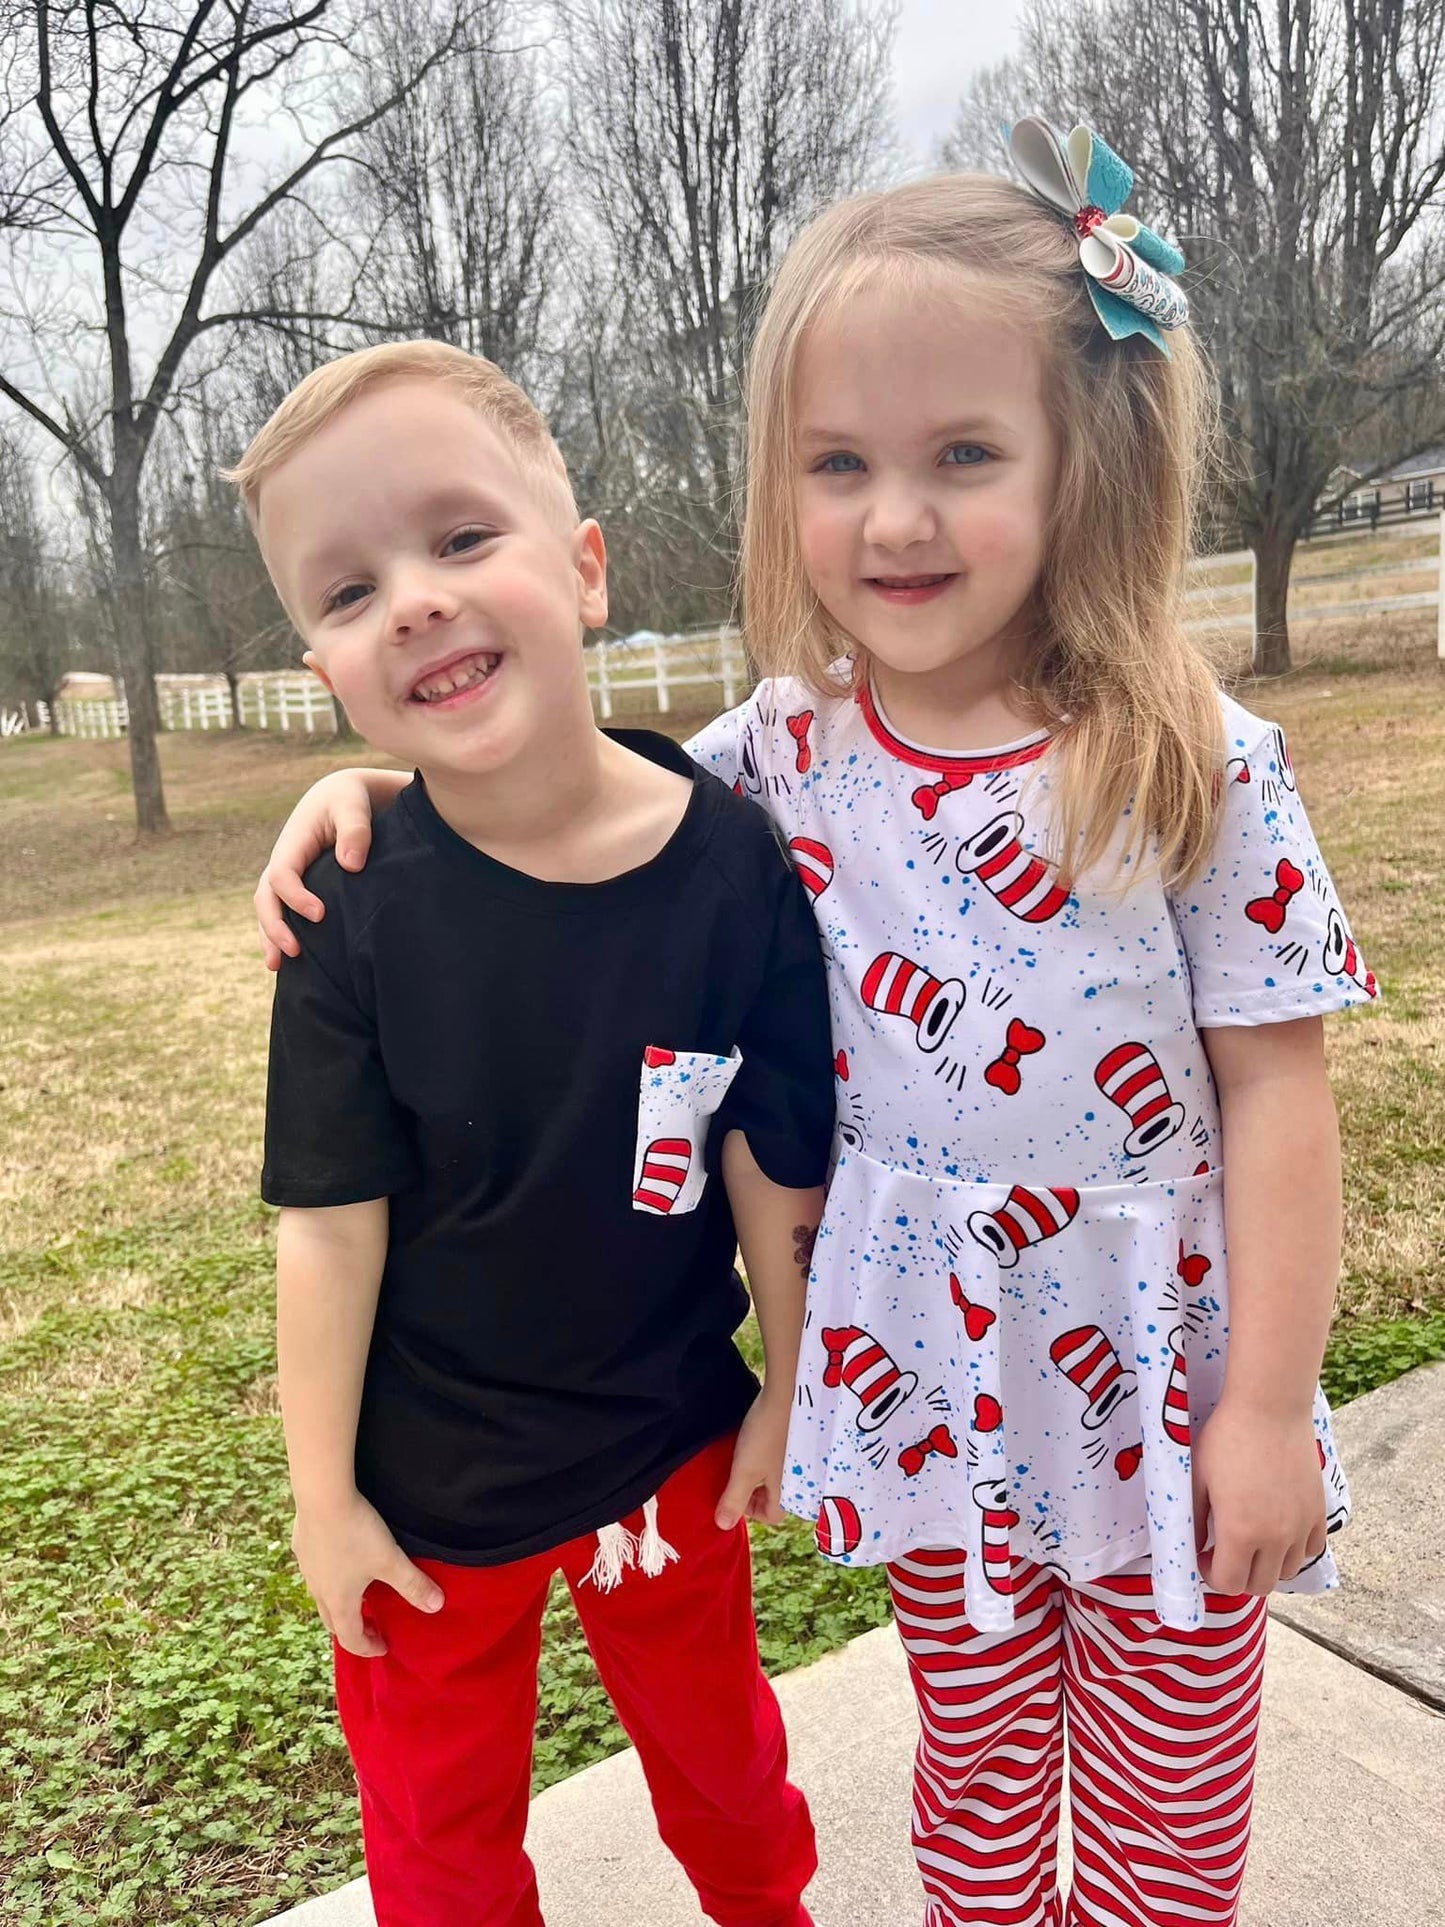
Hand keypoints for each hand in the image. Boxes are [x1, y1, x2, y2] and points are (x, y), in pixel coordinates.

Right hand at [254, 770, 379, 969]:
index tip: (320, 915)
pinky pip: (282, 912)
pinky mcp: (297, 886)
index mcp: (292, 844)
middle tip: (294, 953)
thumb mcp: (353, 806)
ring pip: (268, 909)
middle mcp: (283, 862)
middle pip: (265, 898)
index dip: (296, 898)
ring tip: (277, 967)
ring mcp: (287, 876)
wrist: (342, 797)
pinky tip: (290, 960)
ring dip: (270, 937)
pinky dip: (280, 934)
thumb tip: (350, 865)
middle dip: (274, 927)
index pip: (282, 876)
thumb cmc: (349, 800)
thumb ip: (355, 831)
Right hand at [291, 1490, 444, 1657]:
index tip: (383, 1647)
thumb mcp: (391, 1560)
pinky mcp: (303, 1546)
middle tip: (372, 1628)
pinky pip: (315, 1571)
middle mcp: (319, 1590)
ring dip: (340, 1603)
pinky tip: (340, 1560)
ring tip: (358, 1595)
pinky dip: (330, 1577)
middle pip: (333, 1621)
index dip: (368, 1647)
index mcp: (340, 1601)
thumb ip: (413, 1584)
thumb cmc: (357, 1532)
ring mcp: (308, 1568)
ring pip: (322, 1596)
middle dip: (352, 1629)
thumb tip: (436, 1606)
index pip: (350, 1638)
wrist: (322, 1497)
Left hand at [715, 1388, 791, 1528]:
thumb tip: (723, 1526)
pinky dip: (769, 1455)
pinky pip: (783, 1458)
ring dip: (760, 1470)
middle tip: (738, 1472)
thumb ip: (733, 1499)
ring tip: (746, 1454)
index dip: (749, 1510)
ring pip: (778, 1476)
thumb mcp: (744, 1470)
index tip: (735, 1489)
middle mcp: (800, 1480)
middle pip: (775, 1496)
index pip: (771, 1516)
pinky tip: (758, 1439)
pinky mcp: (801, 1442)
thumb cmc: (766, 1434)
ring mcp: (802, 1461)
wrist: (789, 1392)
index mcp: (788, 1492)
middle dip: (754, 1489)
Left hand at [1191, 1397, 1328, 1596]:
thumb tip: (1196, 1547)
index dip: (1211, 1575)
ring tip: (1252, 1540)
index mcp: (1241, 1532)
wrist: (1269, 1408)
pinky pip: (1311, 1549)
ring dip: (1267, 1566)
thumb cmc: (1226, 1439)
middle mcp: (1276, 1538)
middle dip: (1238, 1575)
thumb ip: (1194, 1520)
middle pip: (1260, 1585)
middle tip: (1224, 1550)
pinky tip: (1278, 1529)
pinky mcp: (1318, 1512)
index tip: (1204, 1553)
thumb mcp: (1198, 1479)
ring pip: (1288, 1572)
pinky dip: (1294, 1550)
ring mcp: (1301, 1526)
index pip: (1229, 1583)